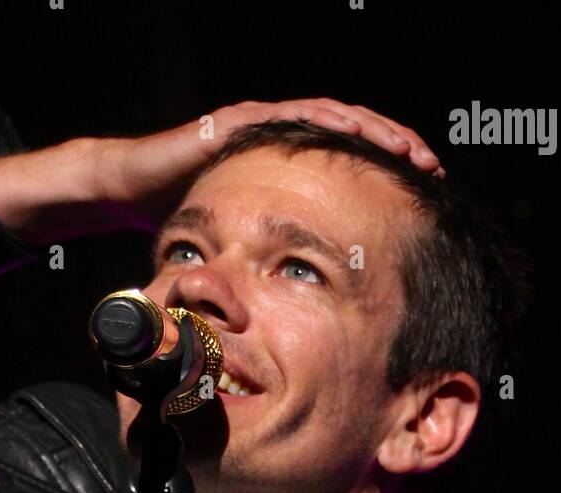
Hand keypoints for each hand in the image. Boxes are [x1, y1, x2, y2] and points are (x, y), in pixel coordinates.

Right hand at [94, 98, 443, 232]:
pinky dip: (326, 121)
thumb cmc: (179, 220)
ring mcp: (262, 127)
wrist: (129, 189)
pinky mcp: (241, 120)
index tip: (421, 195)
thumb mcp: (238, 247)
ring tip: (406, 147)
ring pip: (332, 121)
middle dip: (395, 150)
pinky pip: (292, 116)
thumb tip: (294, 310)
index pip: (347, 170)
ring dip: (373, 132)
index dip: (384, 178)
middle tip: (431, 168)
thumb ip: (267, 266)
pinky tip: (355, 129)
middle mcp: (281, 145)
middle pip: (352, 140)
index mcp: (286, 175)